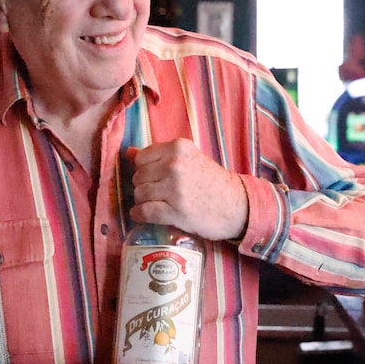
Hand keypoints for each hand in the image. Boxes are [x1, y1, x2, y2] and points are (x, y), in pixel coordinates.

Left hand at [128, 141, 247, 240]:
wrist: (236, 206)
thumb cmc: (211, 182)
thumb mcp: (189, 158)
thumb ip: (160, 155)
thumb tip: (128, 152)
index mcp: (179, 148)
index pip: (141, 157)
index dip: (143, 170)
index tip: (152, 178)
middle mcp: (175, 165)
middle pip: (138, 176)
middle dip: (143, 186)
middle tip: (156, 194)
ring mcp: (175, 188)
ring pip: (140, 194)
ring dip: (142, 201)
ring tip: (154, 204)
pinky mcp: (175, 211)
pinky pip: (145, 211)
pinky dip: (139, 215)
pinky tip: (142, 215)